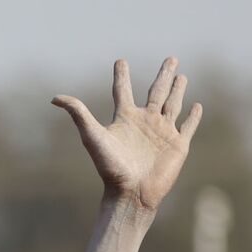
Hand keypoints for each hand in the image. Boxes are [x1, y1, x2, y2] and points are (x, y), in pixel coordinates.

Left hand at [52, 58, 202, 211]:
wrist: (131, 193)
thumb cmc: (110, 166)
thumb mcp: (92, 136)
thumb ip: (78, 114)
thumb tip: (54, 98)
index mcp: (125, 118)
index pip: (123, 90)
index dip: (122, 75)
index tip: (120, 61)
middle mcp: (145, 121)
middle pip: (156, 91)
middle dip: (164, 75)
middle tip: (170, 58)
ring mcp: (163, 132)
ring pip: (173, 104)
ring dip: (178, 90)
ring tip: (181, 76)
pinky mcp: (178, 145)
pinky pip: (187, 126)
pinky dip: (193, 116)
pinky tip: (196, 105)